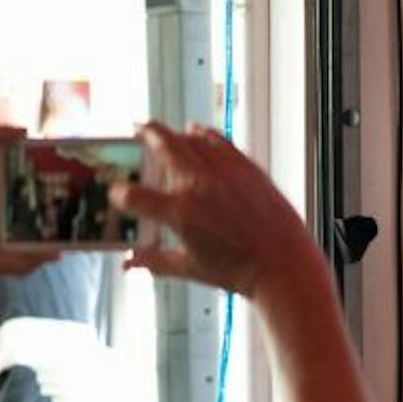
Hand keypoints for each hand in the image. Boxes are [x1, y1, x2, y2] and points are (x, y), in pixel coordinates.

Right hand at [111, 122, 311, 298]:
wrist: (284, 265)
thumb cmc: (238, 272)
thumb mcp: (190, 268)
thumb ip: (154, 261)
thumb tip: (127, 264)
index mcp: (179, 212)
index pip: (132, 195)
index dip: (119, 194)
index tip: (118, 193)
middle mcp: (199, 186)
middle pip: (162, 144)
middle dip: (144, 134)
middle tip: (137, 129)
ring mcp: (225, 173)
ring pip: (191, 138)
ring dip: (175, 132)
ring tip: (166, 132)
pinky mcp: (248, 169)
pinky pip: (221, 141)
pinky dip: (206, 134)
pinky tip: (199, 132)